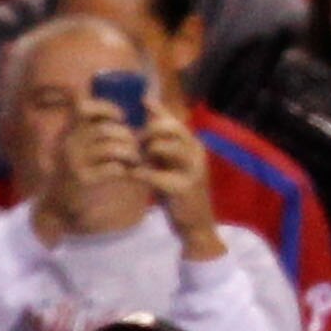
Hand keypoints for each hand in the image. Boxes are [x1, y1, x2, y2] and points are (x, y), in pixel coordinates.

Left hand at [137, 110, 222, 253]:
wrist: (195, 224)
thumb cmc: (178, 190)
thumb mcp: (170, 162)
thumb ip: (160, 139)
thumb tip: (147, 107)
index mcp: (193, 143)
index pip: (173, 119)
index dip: (156, 112)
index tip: (140, 107)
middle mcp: (196, 151)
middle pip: (169, 127)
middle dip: (147, 133)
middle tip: (135, 145)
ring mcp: (193, 168)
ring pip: (162, 146)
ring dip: (143, 153)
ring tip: (136, 162)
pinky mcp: (185, 187)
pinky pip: (156, 175)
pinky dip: (141, 174)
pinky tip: (133, 177)